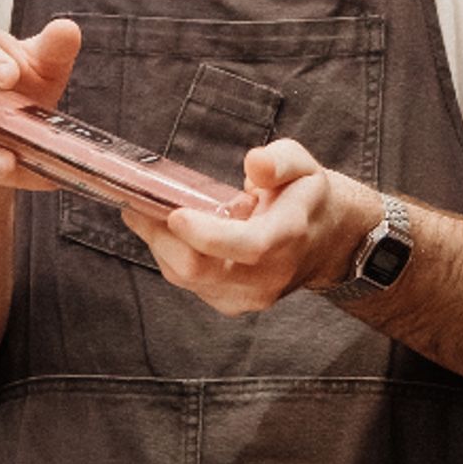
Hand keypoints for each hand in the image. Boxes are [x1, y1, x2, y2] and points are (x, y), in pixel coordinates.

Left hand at [123, 139, 378, 316]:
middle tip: (137, 204)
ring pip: (187, 278)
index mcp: (289, 236)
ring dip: (160, 245)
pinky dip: (170, 256)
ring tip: (141, 211)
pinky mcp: (230, 303)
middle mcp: (268, 275)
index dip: (207, 235)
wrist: (325, 242)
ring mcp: (248, 296)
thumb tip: (254, 163)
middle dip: (162, 237)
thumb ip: (280, 160)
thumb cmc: (307, 196)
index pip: (247, 246)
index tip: (175, 212)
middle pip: (202, 269)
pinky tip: (163, 230)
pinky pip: (189, 283)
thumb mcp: (304, 165)